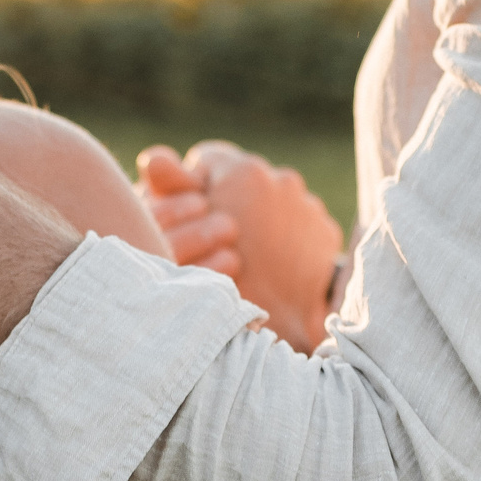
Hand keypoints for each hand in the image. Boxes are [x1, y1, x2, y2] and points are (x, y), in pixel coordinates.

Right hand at [137, 142, 343, 351]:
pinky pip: (297, 219)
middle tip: (221, 232)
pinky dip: (284, 233)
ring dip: (258, 218)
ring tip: (245, 253)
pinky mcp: (325, 227)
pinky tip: (272, 260)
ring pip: (271, 199)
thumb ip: (169, 186)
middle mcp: (280, 177)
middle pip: (242, 179)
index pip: (207, 159)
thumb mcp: (186, 231)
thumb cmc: (228, 276)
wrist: (287, 322)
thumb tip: (156, 159)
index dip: (193, 186)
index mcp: (243, 171)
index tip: (195, 210)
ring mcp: (307, 202)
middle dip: (229, 201)